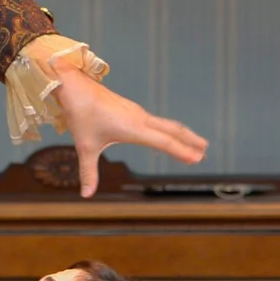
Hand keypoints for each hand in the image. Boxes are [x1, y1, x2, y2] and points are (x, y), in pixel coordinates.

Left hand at [52, 65, 207, 196]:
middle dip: (190, 140)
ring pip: (165, 124)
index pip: (165, 142)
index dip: (183, 151)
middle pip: (172, 130)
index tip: (198, 158)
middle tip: (205, 151)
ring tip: (193, 142)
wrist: (74, 86)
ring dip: (181, 133)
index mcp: (134, 128)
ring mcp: (137, 112)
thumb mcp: (84, 147)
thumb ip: (88, 172)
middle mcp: (140, 119)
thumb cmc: (81, 114)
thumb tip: (86, 194)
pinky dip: (168, 129)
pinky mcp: (131, 109)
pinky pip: (156, 121)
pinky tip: (165, 134)